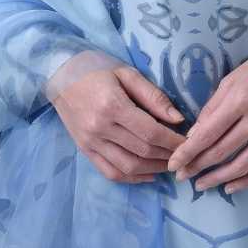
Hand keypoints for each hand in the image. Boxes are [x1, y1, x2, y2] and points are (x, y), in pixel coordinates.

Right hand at [52, 63, 188, 183]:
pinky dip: (132, 178)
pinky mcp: (84, 150)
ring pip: (128, 166)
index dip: (173, 141)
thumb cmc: (96, 69)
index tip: (188, 143)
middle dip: (167, 156)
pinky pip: (110, 172)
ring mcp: (90, 142)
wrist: (59, 74)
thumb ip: (153, 96)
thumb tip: (177, 119)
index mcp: (113, 106)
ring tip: (169, 164)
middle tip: (183, 155)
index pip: (151, 132)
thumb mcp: (127, 73)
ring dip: (153, 169)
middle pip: (142, 151)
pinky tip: (148, 175)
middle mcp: (100, 128)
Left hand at [166, 41, 247, 193]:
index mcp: (240, 100)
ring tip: (201, 184)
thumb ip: (212, 109)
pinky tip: (230, 187)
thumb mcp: (231, 80)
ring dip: (218, 179)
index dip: (188, 152)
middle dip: (197, 167)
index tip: (174, 165)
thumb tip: (194, 136)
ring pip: (241, 166)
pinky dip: (246, 182)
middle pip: (221, 152)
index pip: (208, 134)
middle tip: (182, 176)